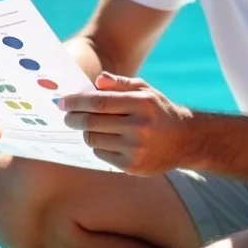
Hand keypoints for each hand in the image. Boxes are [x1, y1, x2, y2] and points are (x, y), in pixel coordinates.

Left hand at [58, 73, 192, 175]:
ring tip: (87, 126)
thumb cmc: (158, 110)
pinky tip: (105, 139)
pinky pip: (101, 154)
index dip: (76, 102)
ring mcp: (136, 149)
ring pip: (93, 140)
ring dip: (86, 132)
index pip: (99, 102)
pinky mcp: (132, 166)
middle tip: (66, 116)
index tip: (62, 102)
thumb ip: (120, 84)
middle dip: (73, 118)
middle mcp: (139, 126)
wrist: (184, 140)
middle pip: (92, 122)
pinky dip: (98, 146)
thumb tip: (97, 81)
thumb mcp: (144, 90)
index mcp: (141, 103)